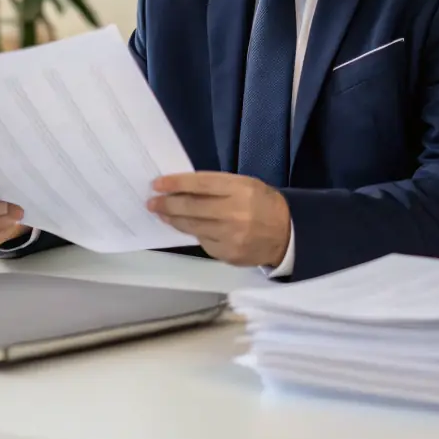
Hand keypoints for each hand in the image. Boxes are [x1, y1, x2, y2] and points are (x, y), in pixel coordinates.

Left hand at [148, 172, 290, 267]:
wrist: (286, 234)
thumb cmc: (262, 203)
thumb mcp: (244, 185)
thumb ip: (216, 186)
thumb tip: (182, 188)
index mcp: (239, 190)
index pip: (199, 185)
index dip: (175, 184)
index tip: (157, 184)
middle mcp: (234, 213)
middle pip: (191, 208)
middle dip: (167, 204)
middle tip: (152, 202)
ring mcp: (230, 237)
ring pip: (192, 227)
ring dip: (173, 220)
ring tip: (162, 214)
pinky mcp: (228, 254)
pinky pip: (203, 242)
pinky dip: (192, 233)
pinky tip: (186, 227)